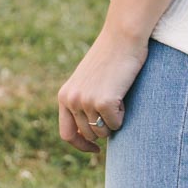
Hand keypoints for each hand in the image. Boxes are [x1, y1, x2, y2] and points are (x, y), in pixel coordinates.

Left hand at [58, 27, 148, 154]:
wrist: (122, 38)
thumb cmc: (110, 58)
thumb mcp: (88, 82)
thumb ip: (83, 104)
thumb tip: (90, 135)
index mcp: (64, 96)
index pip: (66, 134)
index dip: (81, 145)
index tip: (94, 149)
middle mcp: (71, 100)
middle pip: (89, 134)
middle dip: (104, 129)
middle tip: (115, 112)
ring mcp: (86, 102)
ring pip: (103, 132)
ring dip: (114, 122)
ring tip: (118, 98)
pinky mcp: (104, 102)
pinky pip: (116, 124)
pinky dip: (123, 115)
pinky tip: (123, 95)